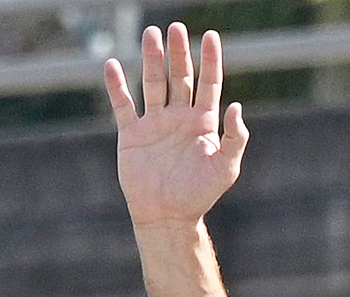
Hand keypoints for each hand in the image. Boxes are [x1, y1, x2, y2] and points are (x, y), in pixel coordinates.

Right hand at [105, 26, 248, 229]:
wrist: (168, 215)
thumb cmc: (200, 194)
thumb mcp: (226, 168)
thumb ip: (235, 138)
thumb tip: (237, 107)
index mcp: (203, 123)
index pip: (209, 83)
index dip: (210, 60)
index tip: (211, 36)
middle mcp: (179, 117)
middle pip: (179, 77)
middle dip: (178, 53)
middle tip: (176, 28)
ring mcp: (155, 123)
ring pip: (153, 83)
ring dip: (151, 59)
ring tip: (151, 34)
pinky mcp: (132, 134)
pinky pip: (123, 104)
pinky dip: (116, 86)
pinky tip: (112, 64)